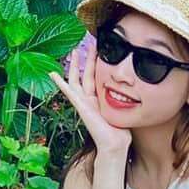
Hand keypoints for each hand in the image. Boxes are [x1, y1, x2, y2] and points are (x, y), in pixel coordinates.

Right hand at [49, 35, 131, 160]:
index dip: (97, 65)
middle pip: (86, 75)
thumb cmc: (120, 131)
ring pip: (77, 79)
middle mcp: (89, 99)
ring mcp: (83, 102)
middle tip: (89, 44)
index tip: (100, 51)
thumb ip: (124, 100)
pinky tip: (53, 74)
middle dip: (87, 59)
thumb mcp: (123, 109)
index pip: (96, 78)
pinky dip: (60, 83)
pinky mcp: (81, 106)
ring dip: (75, 65)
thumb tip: (136, 91)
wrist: (115, 144)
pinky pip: (68, 92)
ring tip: (74, 51)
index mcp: (99, 100)